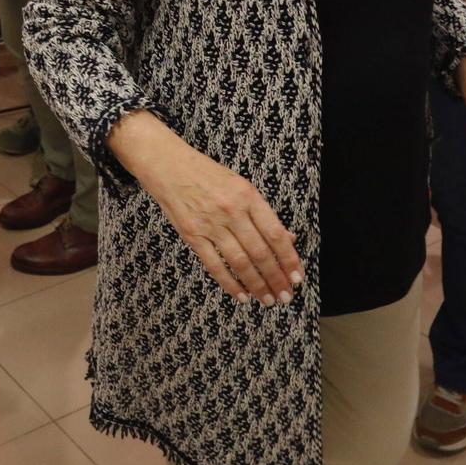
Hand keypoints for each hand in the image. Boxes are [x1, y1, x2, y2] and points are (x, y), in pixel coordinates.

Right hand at [113, 113, 303, 303]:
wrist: (168, 164)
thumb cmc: (206, 173)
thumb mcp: (240, 185)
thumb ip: (262, 213)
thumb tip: (287, 238)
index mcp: (247, 195)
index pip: (275, 234)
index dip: (289, 258)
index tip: (297, 276)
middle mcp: (231, 210)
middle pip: (260, 252)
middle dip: (276, 278)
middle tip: (285, 296)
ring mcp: (210, 224)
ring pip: (240, 262)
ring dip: (257, 285)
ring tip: (268, 299)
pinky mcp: (192, 235)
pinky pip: (215, 265)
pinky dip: (230, 284)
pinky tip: (242, 295)